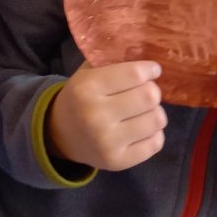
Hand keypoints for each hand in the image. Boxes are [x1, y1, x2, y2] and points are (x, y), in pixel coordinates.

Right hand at [48, 61, 165, 170]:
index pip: (134, 74)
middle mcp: (96, 116)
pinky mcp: (118, 162)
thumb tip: (147, 55)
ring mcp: (108, 142)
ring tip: (143, 111)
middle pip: (149, 97)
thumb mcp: (87, 74)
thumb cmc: (80, 98)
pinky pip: (156, 143)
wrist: (59, 135)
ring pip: (157, 120)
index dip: (150, 69)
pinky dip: (153, 133)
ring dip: (155, 112)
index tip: (152, 70)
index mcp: (87, 88)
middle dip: (152, 91)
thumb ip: (112, 62)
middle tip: (145, 92)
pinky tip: (140, 129)